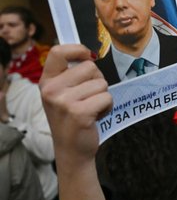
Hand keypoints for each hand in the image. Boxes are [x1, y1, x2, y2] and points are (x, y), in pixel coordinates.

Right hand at [39, 44, 111, 171]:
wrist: (71, 150)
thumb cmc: (72, 118)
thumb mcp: (62, 93)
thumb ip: (71, 74)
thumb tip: (90, 54)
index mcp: (46, 82)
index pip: (58, 52)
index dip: (78, 49)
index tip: (88, 56)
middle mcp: (51, 90)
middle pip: (90, 67)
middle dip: (97, 80)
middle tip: (89, 97)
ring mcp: (64, 102)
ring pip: (101, 83)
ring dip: (103, 96)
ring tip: (91, 108)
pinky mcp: (79, 113)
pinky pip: (107, 97)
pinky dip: (107, 107)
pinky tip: (96, 117)